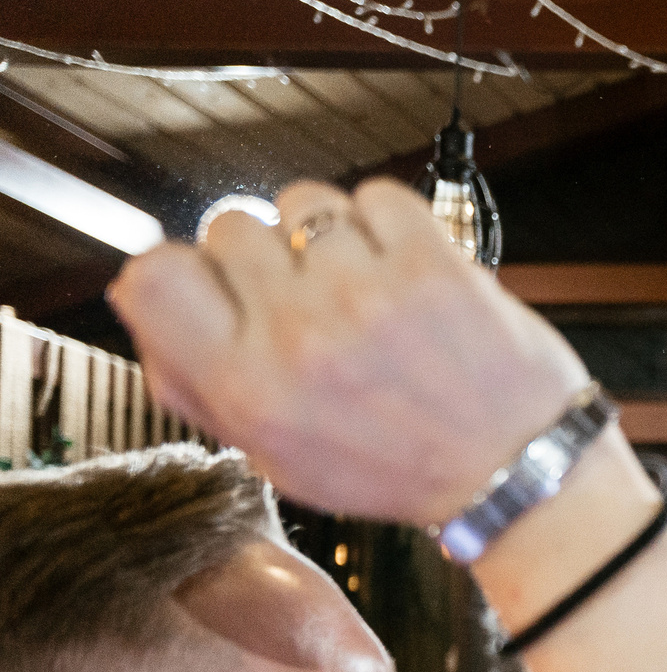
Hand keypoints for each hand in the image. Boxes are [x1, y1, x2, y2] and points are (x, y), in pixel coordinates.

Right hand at [105, 178, 590, 524]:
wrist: (519, 475)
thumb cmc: (399, 467)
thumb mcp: (279, 456)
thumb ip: (200, 381)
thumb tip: (141, 298)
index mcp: (249, 391)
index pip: (152, 277)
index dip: (182, 270)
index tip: (218, 287)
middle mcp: (297, 339)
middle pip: (228, 228)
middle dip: (265, 256)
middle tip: (311, 299)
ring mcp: (367, 295)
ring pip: (302, 203)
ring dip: (327, 235)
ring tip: (365, 286)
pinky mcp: (431, 264)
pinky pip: (376, 196)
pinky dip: (388, 224)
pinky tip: (406, 271)